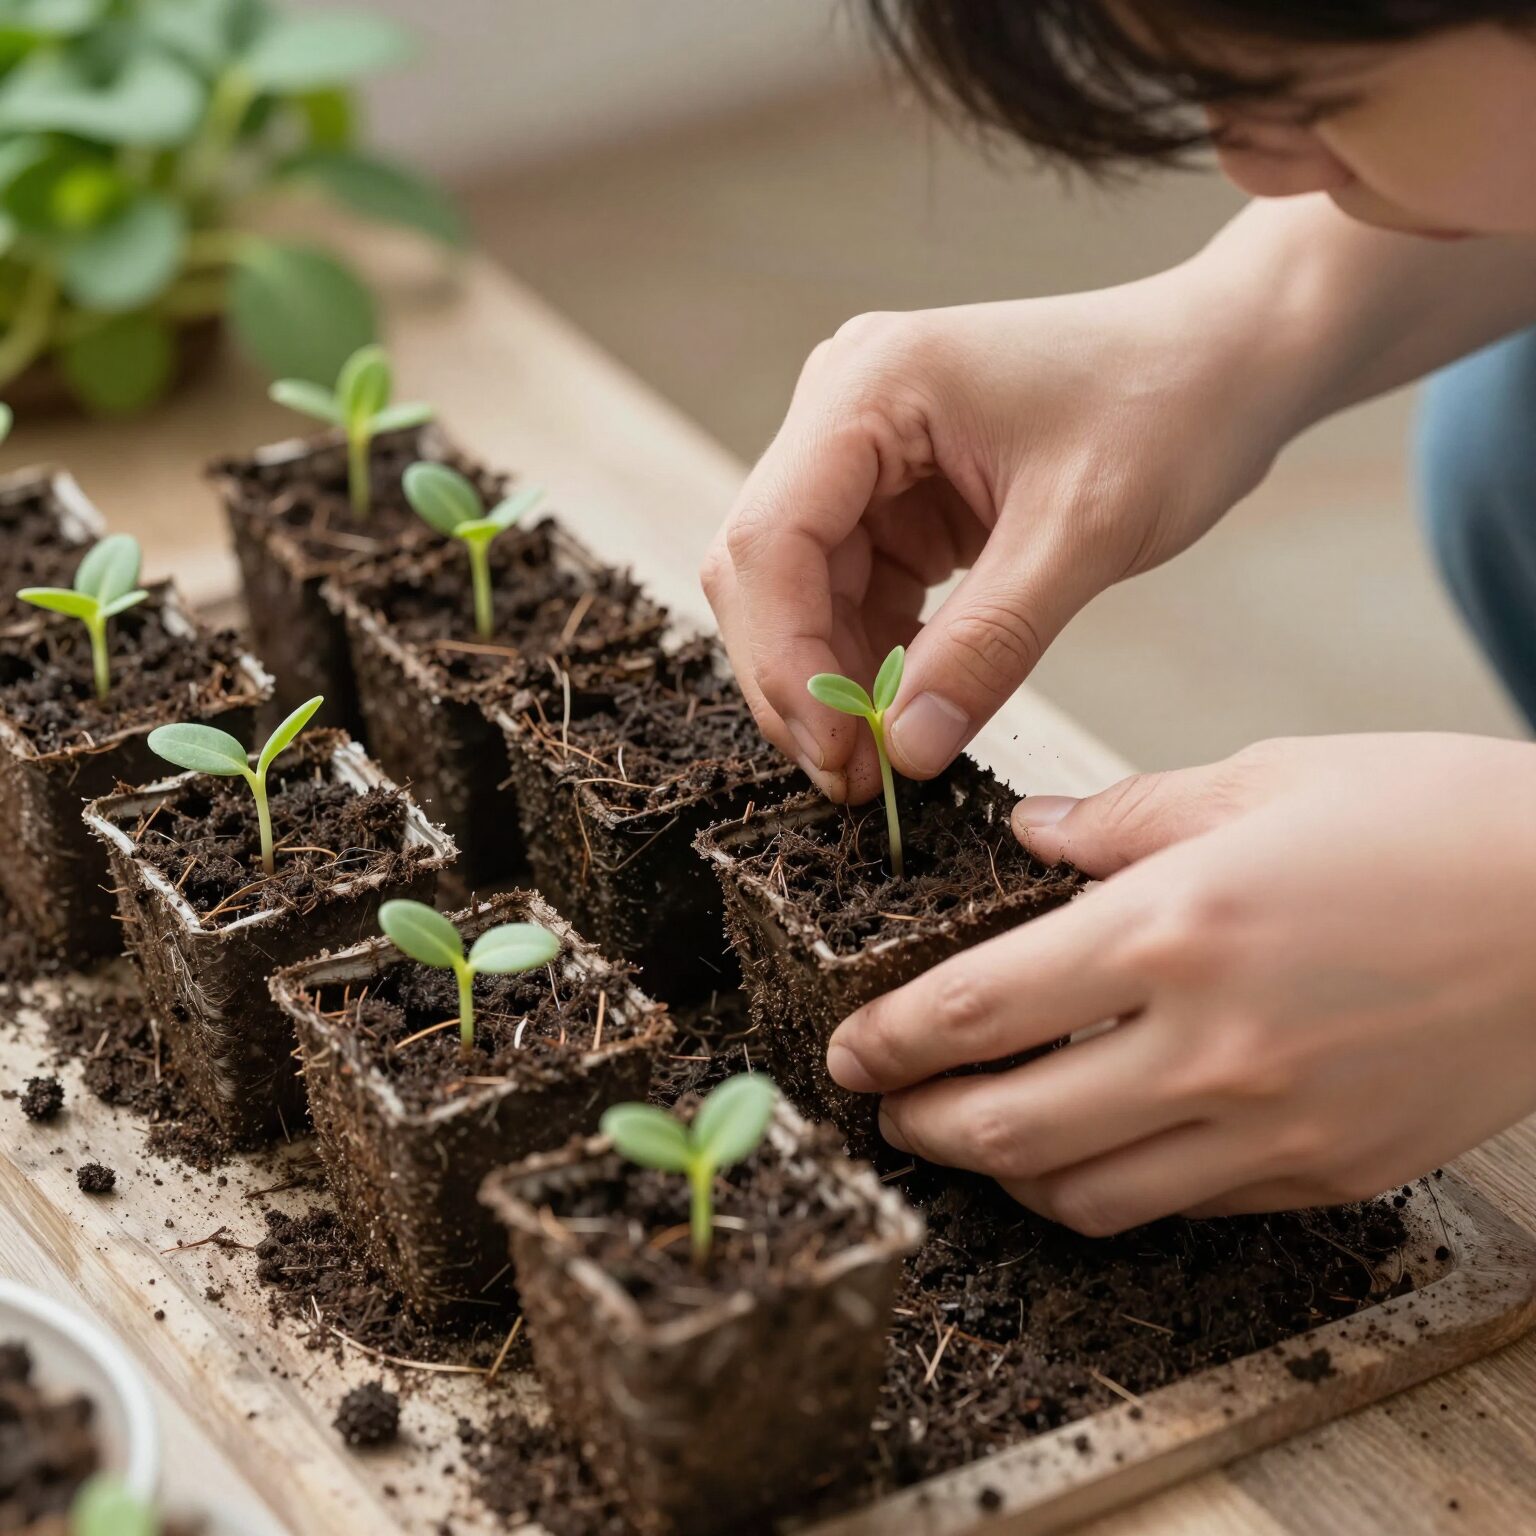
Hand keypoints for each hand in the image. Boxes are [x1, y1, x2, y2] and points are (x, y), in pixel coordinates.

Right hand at [702, 269, 1306, 802]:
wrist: (1225, 359)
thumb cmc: (1168, 407)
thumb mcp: (1081, 536)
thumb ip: (986, 647)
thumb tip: (905, 752)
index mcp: (869, 385)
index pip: (770, 539)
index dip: (785, 660)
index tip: (839, 752)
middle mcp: (842, 407)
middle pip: (765, 569)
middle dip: (800, 680)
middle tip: (854, 778)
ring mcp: (863, 451)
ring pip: (800, 591)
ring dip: (832, 679)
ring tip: (886, 758)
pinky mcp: (893, 493)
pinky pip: (852, 591)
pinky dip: (870, 657)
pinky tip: (908, 707)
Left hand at [825, 734, 1535, 1232]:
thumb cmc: (1428, 821)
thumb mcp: (1261, 780)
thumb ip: (1122, 819)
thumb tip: (1030, 835)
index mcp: (1173, 928)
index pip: (975, 1011)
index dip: (890, 1042)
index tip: (849, 1053)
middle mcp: (1209, 1046)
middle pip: (1007, 1129)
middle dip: (922, 1128)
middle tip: (887, 1109)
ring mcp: (1271, 1126)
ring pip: (1085, 1194)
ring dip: (1004, 1174)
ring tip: (976, 1135)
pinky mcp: (1327, 1174)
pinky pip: (1182, 1204)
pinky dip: (1111, 1185)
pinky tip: (1095, 1144)